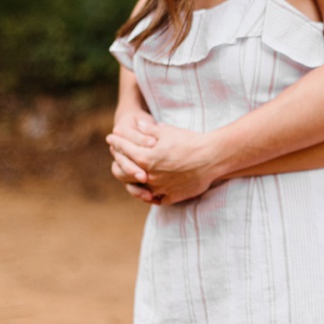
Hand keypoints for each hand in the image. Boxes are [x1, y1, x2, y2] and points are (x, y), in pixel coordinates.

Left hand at [106, 121, 220, 204]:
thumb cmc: (190, 142)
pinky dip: (152, 195)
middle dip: (120, 159)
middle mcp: (149, 176)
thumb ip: (148, 129)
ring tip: (132, 174)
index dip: (116, 141)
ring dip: (133, 179)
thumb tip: (135, 124)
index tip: (111, 137)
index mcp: (145, 158)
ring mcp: (160, 188)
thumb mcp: (167, 131)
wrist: (213, 157)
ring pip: (138, 187)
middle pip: (125, 170)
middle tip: (116, 153)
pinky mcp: (172, 196)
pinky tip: (150, 190)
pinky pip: (156, 198)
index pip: (124, 148)